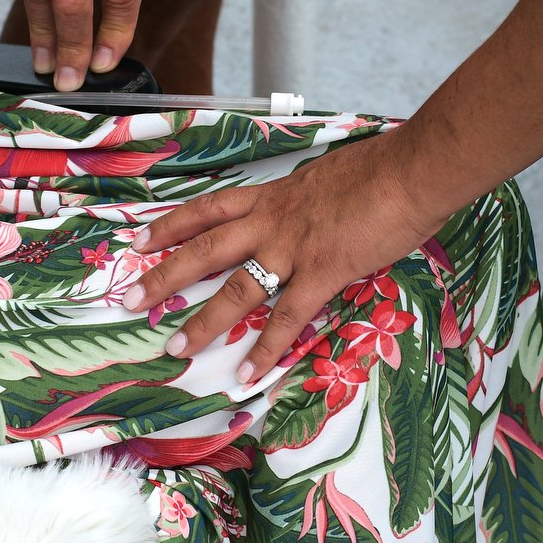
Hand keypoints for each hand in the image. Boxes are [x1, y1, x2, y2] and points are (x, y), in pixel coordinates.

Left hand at [121, 133, 456, 382]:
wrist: (411, 169)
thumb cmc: (381, 169)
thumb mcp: (328, 178)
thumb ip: (308, 200)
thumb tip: (308, 212)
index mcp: (273, 196)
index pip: (208, 209)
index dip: (171, 225)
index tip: (139, 240)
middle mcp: (272, 220)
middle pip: (204, 249)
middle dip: (164, 276)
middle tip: (131, 300)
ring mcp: (294, 247)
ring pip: (235, 288)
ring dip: (203, 322)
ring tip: (175, 347)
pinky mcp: (323, 272)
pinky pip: (287, 318)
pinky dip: (266, 349)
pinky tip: (248, 373)